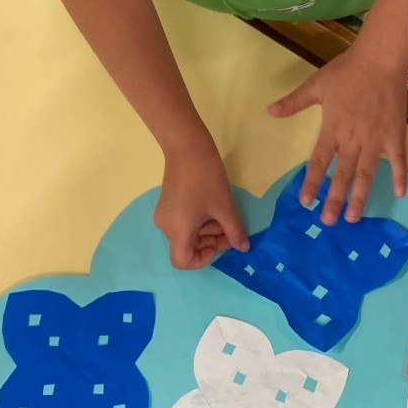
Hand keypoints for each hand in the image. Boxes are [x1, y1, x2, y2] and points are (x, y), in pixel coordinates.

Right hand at [153, 139, 248, 269]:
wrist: (187, 146)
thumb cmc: (207, 178)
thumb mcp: (225, 207)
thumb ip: (234, 231)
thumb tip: (243, 248)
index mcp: (177, 230)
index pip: (182, 261)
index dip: (203, 259)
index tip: (219, 243)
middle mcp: (165, 227)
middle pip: (188, 246)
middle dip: (211, 241)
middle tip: (230, 227)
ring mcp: (164, 215)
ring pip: (187, 234)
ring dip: (208, 230)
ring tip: (223, 213)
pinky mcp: (167, 205)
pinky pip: (183, 222)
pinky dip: (199, 221)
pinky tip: (211, 206)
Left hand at [268, 45, 407, 224]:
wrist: (380, 60)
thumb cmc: (346, 71)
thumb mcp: (316, 85)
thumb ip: (294, 102)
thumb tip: (270, 111)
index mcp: (332, 130)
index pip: (319, 162)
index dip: (312, 182)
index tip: (306, 202)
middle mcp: (353, 141)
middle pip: (342, 175)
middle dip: (335, 200)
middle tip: (328, 221)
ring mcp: (375, 141)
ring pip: (366, 174)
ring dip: (360, 197)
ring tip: (354, 218)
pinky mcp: (394, 136)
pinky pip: (398, 160)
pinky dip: (400, 177)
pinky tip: (400, 194)